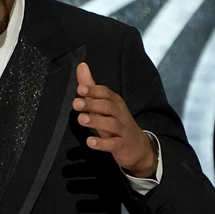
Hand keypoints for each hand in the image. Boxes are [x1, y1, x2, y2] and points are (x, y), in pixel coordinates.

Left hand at [73, 62, 156, 177]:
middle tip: (76, 103)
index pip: (105, 93)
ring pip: (111, 124)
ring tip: (81, 119)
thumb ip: (91, 87)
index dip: (94, 90)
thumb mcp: (104, 105)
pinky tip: (90, 142)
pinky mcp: (122, 146)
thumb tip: (81, 65)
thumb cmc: (116, 123)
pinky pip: (113, 144)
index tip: (80, 89)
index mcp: (115, 103)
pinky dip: (102, 143)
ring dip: (96, 121)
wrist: (138, 148)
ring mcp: (122, 130)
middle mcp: (120, 114)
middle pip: (107, 106)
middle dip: (92, 104)